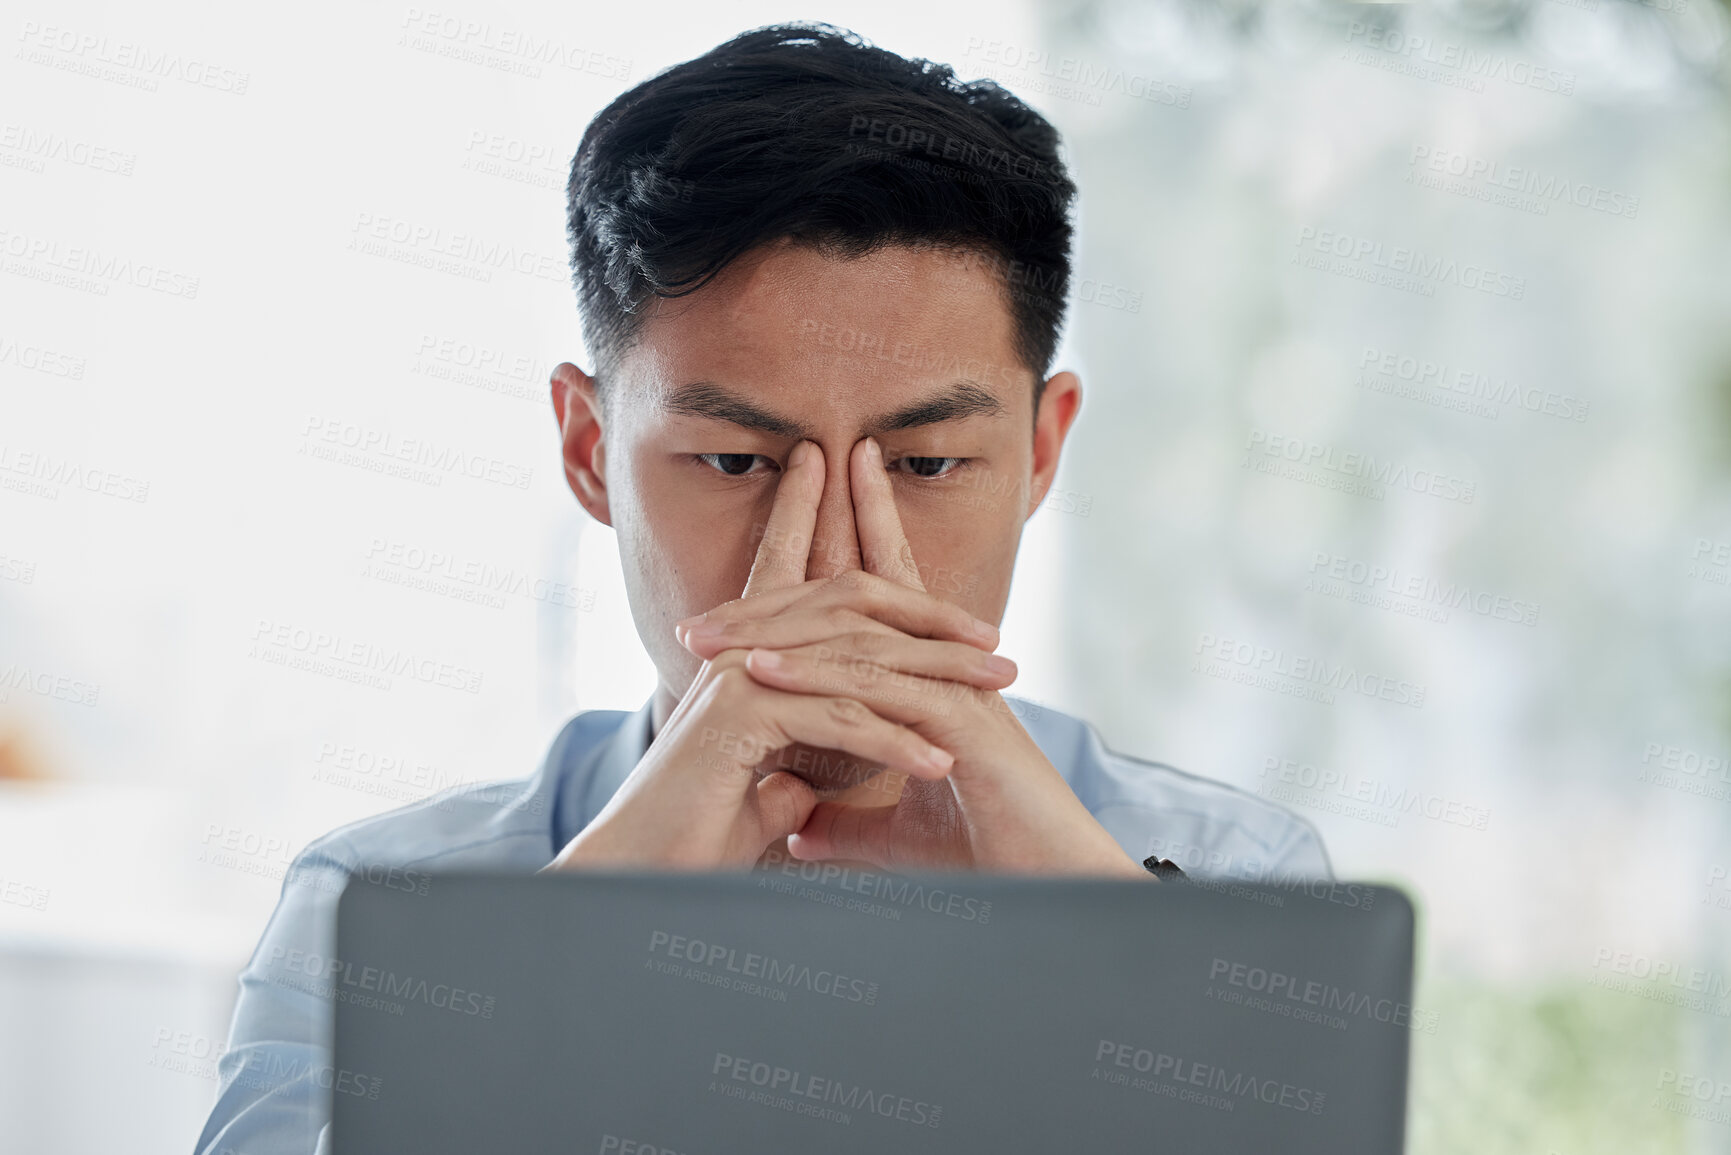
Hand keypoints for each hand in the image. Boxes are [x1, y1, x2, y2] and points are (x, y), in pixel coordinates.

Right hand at [544, 442, 978, 871]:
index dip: (878, 570)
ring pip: (858, 657)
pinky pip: (840, 718)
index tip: (938, 576)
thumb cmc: (690, 841)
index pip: (813, 587)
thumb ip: (784, 773)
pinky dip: (896, 742)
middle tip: (997, 642)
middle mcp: (742, 650)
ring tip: (998, 690)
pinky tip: (941, 764)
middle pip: (853, 607)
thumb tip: (808, 783)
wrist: (635, 875)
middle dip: (932, 620)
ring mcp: (738, 674)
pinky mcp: (740, 715)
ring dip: (937, 675)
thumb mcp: (758, 795)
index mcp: (749, 658)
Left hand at [679, 437, 1149, 878]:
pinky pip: (877, 683)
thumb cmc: (989, 854)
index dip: (810, 588)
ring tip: (708, 641)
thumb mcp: (897, 839)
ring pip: (857, 634)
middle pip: (852, 605)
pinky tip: (763, 671)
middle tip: (695, 620)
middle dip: (772, 603)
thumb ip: (849, 826)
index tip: (734, 602)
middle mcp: (941, 670)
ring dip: (776, 632)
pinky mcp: (961, 718)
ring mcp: (953, 686)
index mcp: (926, 684)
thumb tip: (799, 831)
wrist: (1053, 882)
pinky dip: (816, 672)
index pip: (868, 614)